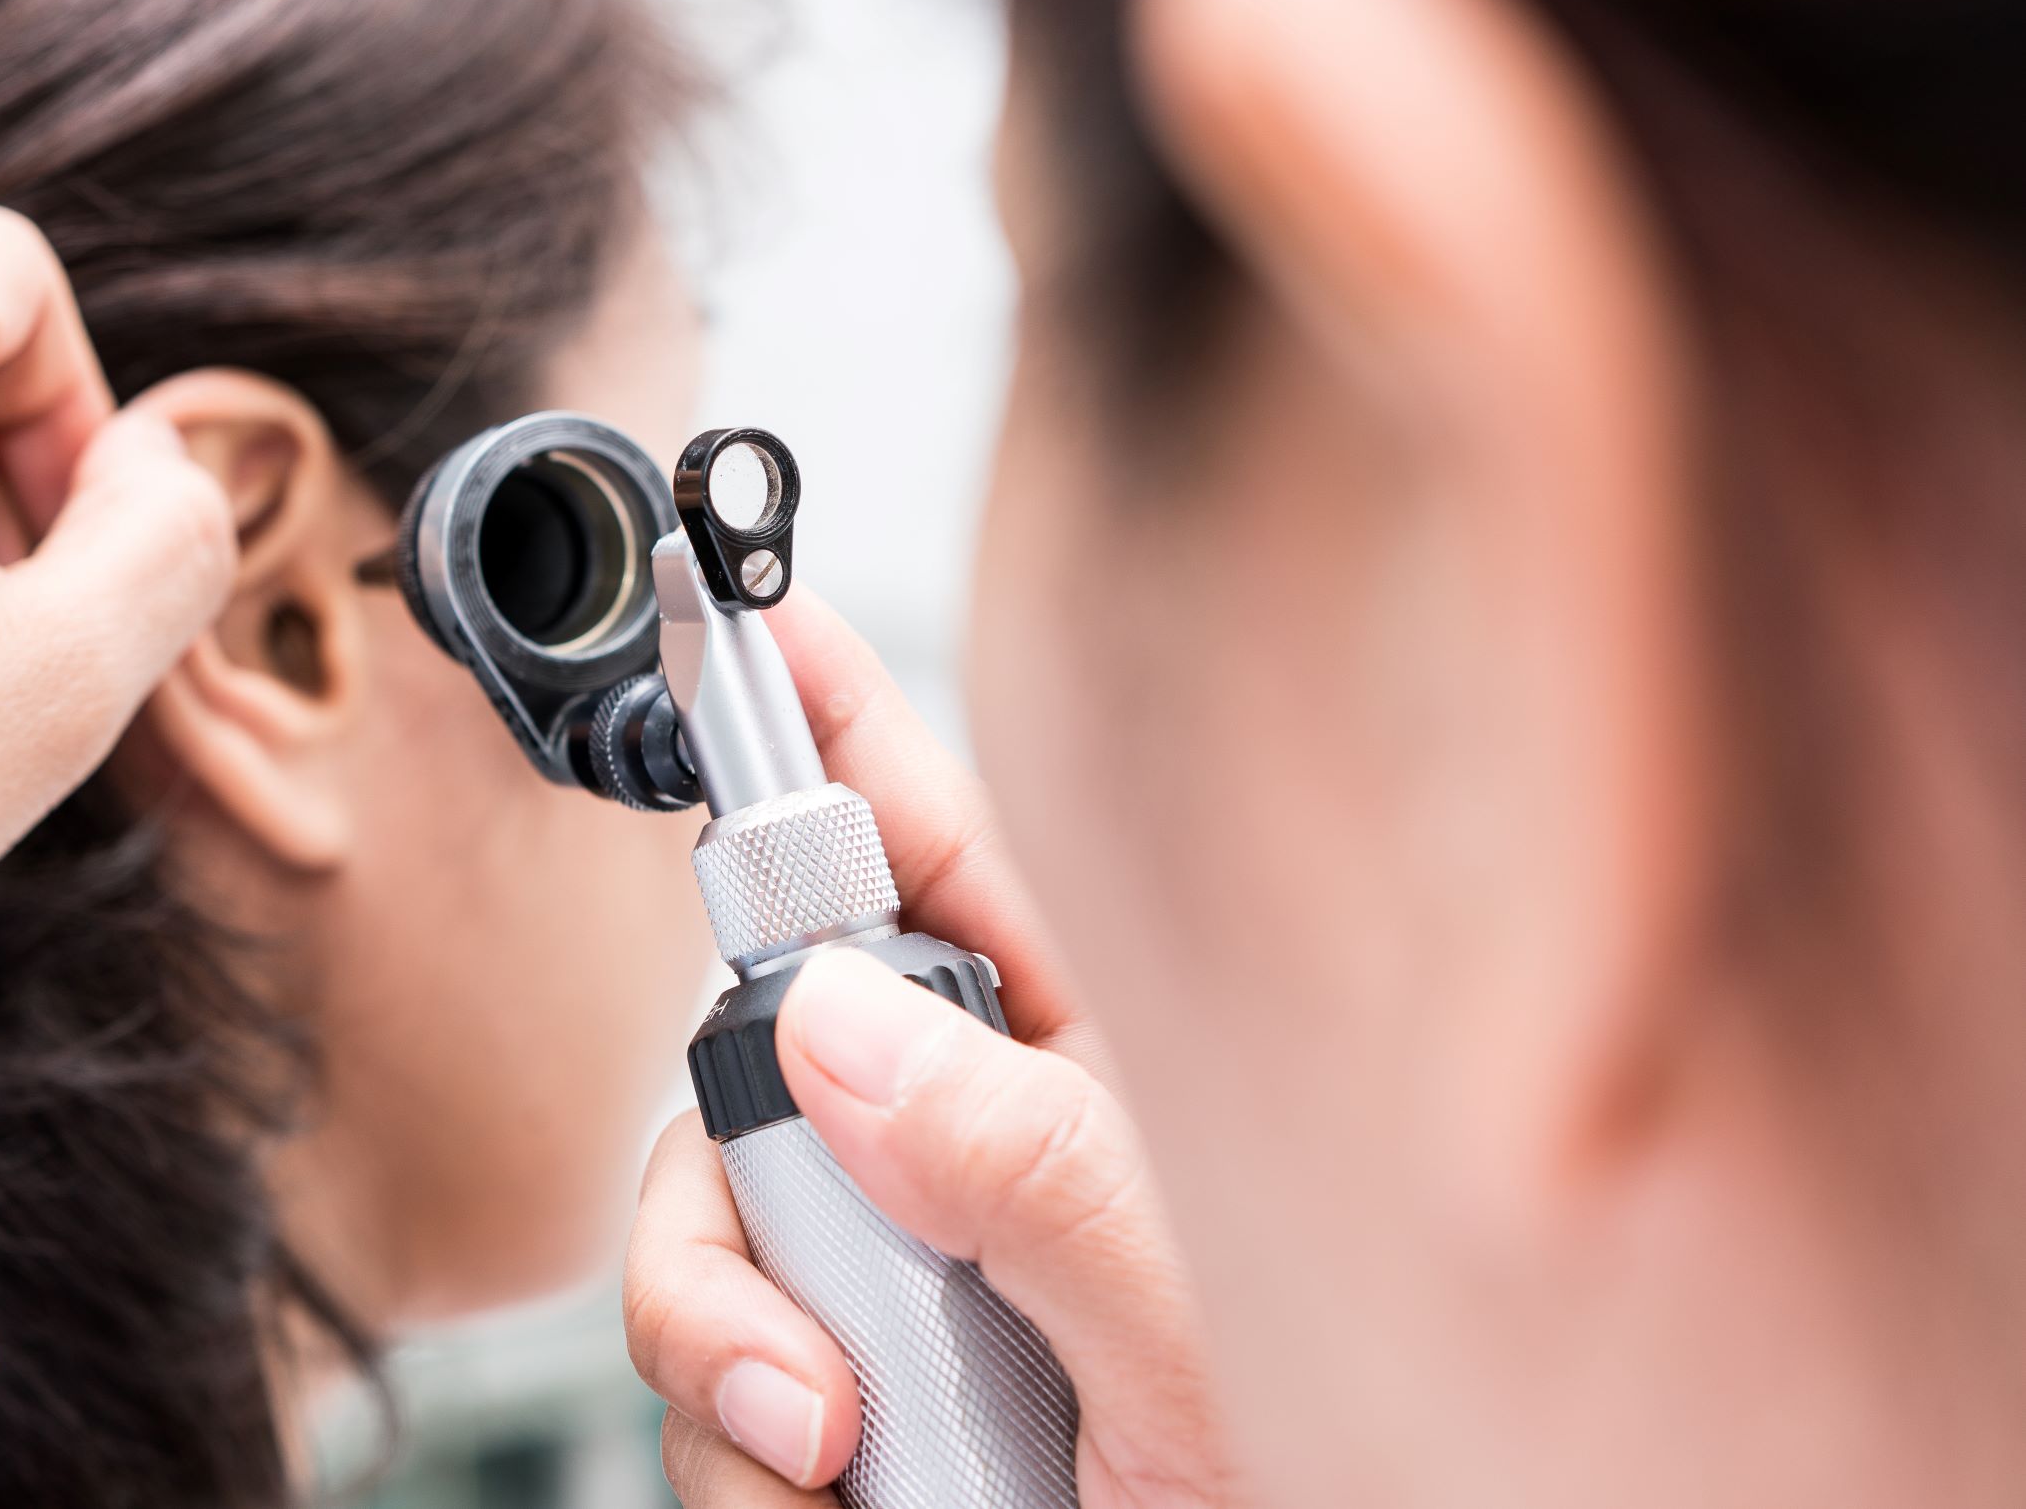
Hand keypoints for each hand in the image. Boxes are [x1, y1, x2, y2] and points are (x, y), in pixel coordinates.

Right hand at [623, 590, 1232, 1505]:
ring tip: (856, 1455)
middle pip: (748, 1054)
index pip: (928, 838)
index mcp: (1078, 1056)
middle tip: (819, 1315)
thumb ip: (1025, 1167)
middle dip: (734, 1187)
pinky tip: (843, 1492)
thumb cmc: (1324, 1471)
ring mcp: (891, 1265)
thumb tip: (835, 1031)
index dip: (824, 714)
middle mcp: (965, 1140)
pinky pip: (703, 1377)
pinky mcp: (827, 1384)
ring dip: (737, 1360)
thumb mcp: (1190, 1318)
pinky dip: (737, 1456)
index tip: (736, 607)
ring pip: (704, 1229)